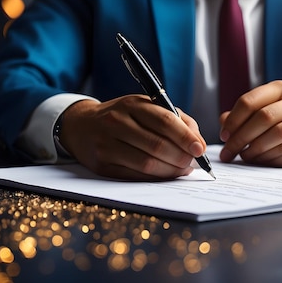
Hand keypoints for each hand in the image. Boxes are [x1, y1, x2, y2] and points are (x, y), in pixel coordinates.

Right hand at [59, 96, 206, 179]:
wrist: (81, 126)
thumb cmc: (123, 116)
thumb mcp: (146, 107)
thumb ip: (176, 119)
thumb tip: (197, 141)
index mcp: (132, 104)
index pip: (164, 121)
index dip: (185, 137)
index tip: (200, 149)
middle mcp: (117, 122)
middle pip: (157, 145)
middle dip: (181, 157)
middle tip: (193, 163)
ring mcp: (107, 144)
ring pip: (147, 163)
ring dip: (171, 170)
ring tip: (182, 170)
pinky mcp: (102, 165)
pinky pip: (135, 175)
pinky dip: (155, 178)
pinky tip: (165, 175)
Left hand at [218, 80, 281, 165]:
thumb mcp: (269, 108)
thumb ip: (246, 114)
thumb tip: (223, 123)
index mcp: (281, 90)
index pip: (250, 101)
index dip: (233, 120)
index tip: (224, 136)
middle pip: (264, 118)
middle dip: (241, 138)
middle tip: (229, 152)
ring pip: (278, 136)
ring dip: (256, 150)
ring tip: (245, 157)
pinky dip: (272, 159)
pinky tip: (262, 161)